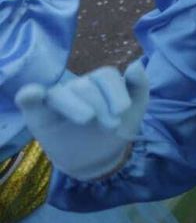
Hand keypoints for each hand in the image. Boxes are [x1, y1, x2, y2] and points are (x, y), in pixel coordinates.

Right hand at [16, 63, 148, 179]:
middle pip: (86, 86)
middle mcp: (76, 87)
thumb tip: (135, 64)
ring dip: (76, 106)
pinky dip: (29, 95)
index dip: (116, 91)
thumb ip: (140, 86)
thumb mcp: (135, 110)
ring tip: (88, 120)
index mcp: (99, 82)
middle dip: (101, 105)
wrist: (98, 158)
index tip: (122, 111)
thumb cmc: (115, 129)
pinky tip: (32, 94)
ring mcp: (55, 100)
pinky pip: (27, 99)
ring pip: (60, 92)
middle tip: (111, 126)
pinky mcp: (37, 115)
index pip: (105, 75)